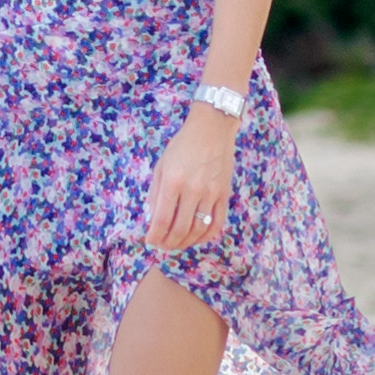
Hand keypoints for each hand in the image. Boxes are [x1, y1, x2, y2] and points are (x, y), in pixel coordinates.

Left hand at [143, 101, 238, 255]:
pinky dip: (206, 236)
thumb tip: (153, 218)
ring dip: (185, 243)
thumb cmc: (183, 145)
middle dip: (168, 243)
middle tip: (162, 246)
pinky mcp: (225, 195)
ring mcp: (211, 194)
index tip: (150, 242)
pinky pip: (217, 223)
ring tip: (176, 245)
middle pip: (180, 229)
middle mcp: (193, 190)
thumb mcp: (161, 165)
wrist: (212, 129)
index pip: (162, 219)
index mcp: (173, 181)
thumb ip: (156, 193)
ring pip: (198, 230)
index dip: (155, 235)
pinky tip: (196, 238)